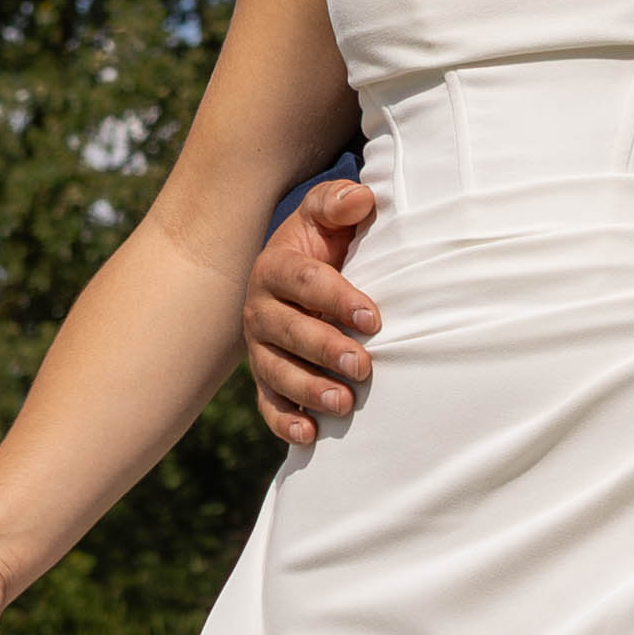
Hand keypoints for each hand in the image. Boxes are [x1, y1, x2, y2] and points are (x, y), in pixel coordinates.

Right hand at [243, 180, 381, 444]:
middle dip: (324, 349)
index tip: (372, 317)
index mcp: (276, 267)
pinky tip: (309, 436)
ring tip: (343, 403)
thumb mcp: (326, 217)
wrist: (299, 274)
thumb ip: (337, 203)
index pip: (304, 282)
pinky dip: (285, 422)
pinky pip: (269, 404)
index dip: (337, 299)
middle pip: (288, 331)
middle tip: (362, 365)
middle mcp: (260, 309)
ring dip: (308, 389)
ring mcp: (261, 348)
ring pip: (277, 371)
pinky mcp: (266, 379)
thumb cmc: (323, 244)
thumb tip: (360, 199)